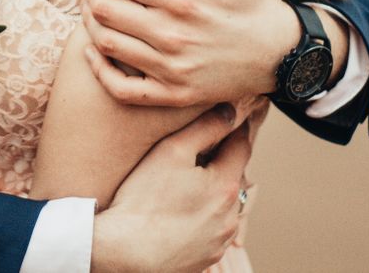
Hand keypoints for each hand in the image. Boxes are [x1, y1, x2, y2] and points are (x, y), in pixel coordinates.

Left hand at [83, 0, 298, 107]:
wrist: (278, 52)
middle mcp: (173, 34)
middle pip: (103, 9)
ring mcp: (171, 69)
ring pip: (106, 43)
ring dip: (90, 21)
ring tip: (94, 7)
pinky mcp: (173, 94)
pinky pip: (120, 88)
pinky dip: (98, 68)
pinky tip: (95, 49)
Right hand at [92, 104, 251, 272]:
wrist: (125, 254)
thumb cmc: (144, 201)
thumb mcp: (172, 152)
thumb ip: (205, 127)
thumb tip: (229, 111)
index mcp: (226, 186)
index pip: (242, 146)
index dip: (234, 128)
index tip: (228, 118)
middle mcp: (231, 215)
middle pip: (234, 176)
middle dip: (221, 161)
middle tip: (199, 151)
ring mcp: (220, 240)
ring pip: (226, 205)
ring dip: (214, 192)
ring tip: (187, 184)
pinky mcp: (206, 257)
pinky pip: (213, 229)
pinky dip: (204, 216)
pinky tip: (180, 212)